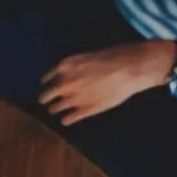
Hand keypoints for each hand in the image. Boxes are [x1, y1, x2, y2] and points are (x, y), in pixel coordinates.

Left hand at [39, 41, 173, 124]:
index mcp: (67, 66)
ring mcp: (75, 97)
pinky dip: (66, 120)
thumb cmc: (116, 57)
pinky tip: (66, 120)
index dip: (46, 82)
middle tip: (45, 101)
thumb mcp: (89, 56)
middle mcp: (67, 82)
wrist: (133, 67)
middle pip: (46, 95)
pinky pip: (68, 119)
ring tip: (55, 110)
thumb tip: (67, 76)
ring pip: (55, 108)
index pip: (47, 77)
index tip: (44, 85)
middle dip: (46, 98)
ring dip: (55, 109)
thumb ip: (75, 67)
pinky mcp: (86, 109)